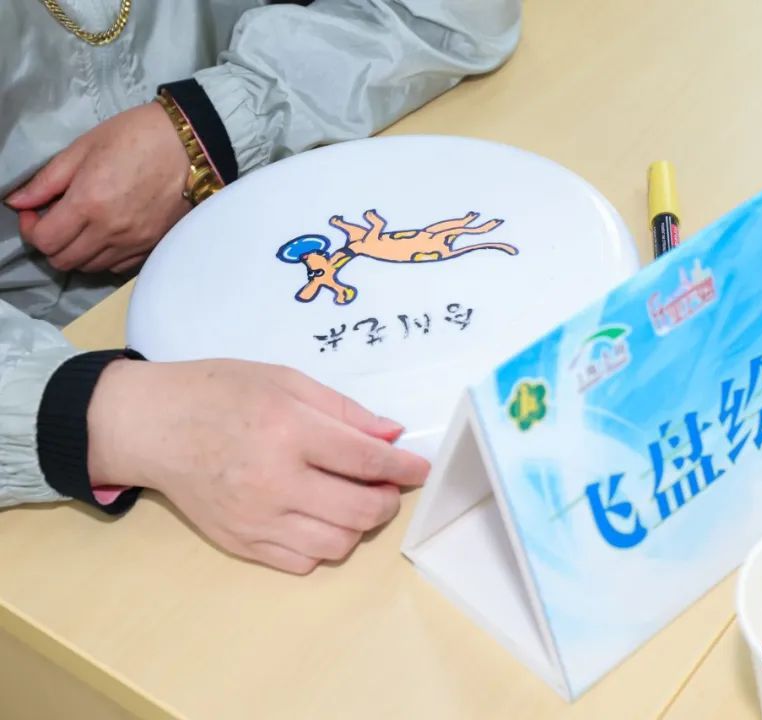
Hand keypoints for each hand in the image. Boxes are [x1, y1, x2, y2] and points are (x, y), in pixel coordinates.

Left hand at [4, 102, 190, 273]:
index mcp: (88, 203)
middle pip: (64, 260)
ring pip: (90, 267)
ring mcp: (134, 242)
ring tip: (81, 227)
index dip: (30, 229)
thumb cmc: (136, 136)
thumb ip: (47, 180)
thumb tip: (18, 202)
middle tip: (54, 219)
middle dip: (50, 243)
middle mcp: (110, 231)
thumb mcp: (84, 148)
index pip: (44, 240)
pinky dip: (103, 257)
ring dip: (76, 251)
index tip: (35, 211)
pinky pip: (118, 267)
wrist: (191, 145)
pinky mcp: (152, 245)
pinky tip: (105, 235)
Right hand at [86, 359, 429, 573]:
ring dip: (357, 526)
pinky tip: (316, 517)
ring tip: (350, 500)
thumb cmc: (220, 393)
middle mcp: (274, 481)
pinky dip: (322, 544)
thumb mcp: (286, 381)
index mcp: (288, 431)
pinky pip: (302, 562)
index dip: (403, 469)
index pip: (366, 462)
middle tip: (385, 486)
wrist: (153, 426)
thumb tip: (392, 436)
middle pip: (359, 512)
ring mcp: (255, 519)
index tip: (420, 469)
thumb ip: (344, 411)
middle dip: (386, 501)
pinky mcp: (240, 542)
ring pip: (336, 545)